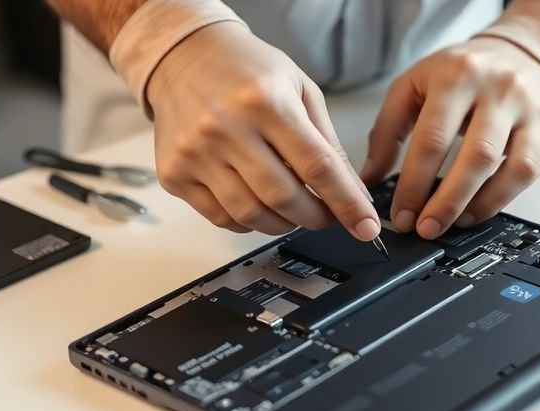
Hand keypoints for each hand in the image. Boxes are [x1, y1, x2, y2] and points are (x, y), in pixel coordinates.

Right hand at [146, 22, 379, 239]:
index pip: (317, 166)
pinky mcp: (174, 173)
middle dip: (315, 217)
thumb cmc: (245, 68)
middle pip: (284, 197)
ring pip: (251, 215)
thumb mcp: (299, 87)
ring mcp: (196, 153)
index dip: (346, 202)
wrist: (183, 55)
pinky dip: (248, 222)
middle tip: (326, 216)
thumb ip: (326, 140)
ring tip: (293, 211)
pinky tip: (258, 205)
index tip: (364, 225)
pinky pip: (220, 217)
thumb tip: (351, 191)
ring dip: (282, 223)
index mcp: (265, 100)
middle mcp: (227, 127)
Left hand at [361, 37, 539, 238]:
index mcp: (458, 76)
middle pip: (476, 157)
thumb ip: (386, 132)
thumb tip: (368, 179)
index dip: (414, 184)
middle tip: (426, 228)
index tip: (401, 215)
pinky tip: (478, 209)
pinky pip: (530, 173)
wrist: (518, 55)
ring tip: (453, 222)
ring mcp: (530, 111)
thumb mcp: (412, 87)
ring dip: (479, 204)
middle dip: (447, 201)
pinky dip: (503, 199)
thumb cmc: (459, 74)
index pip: (432, 139)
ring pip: (512, 168)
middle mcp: (500, 90)